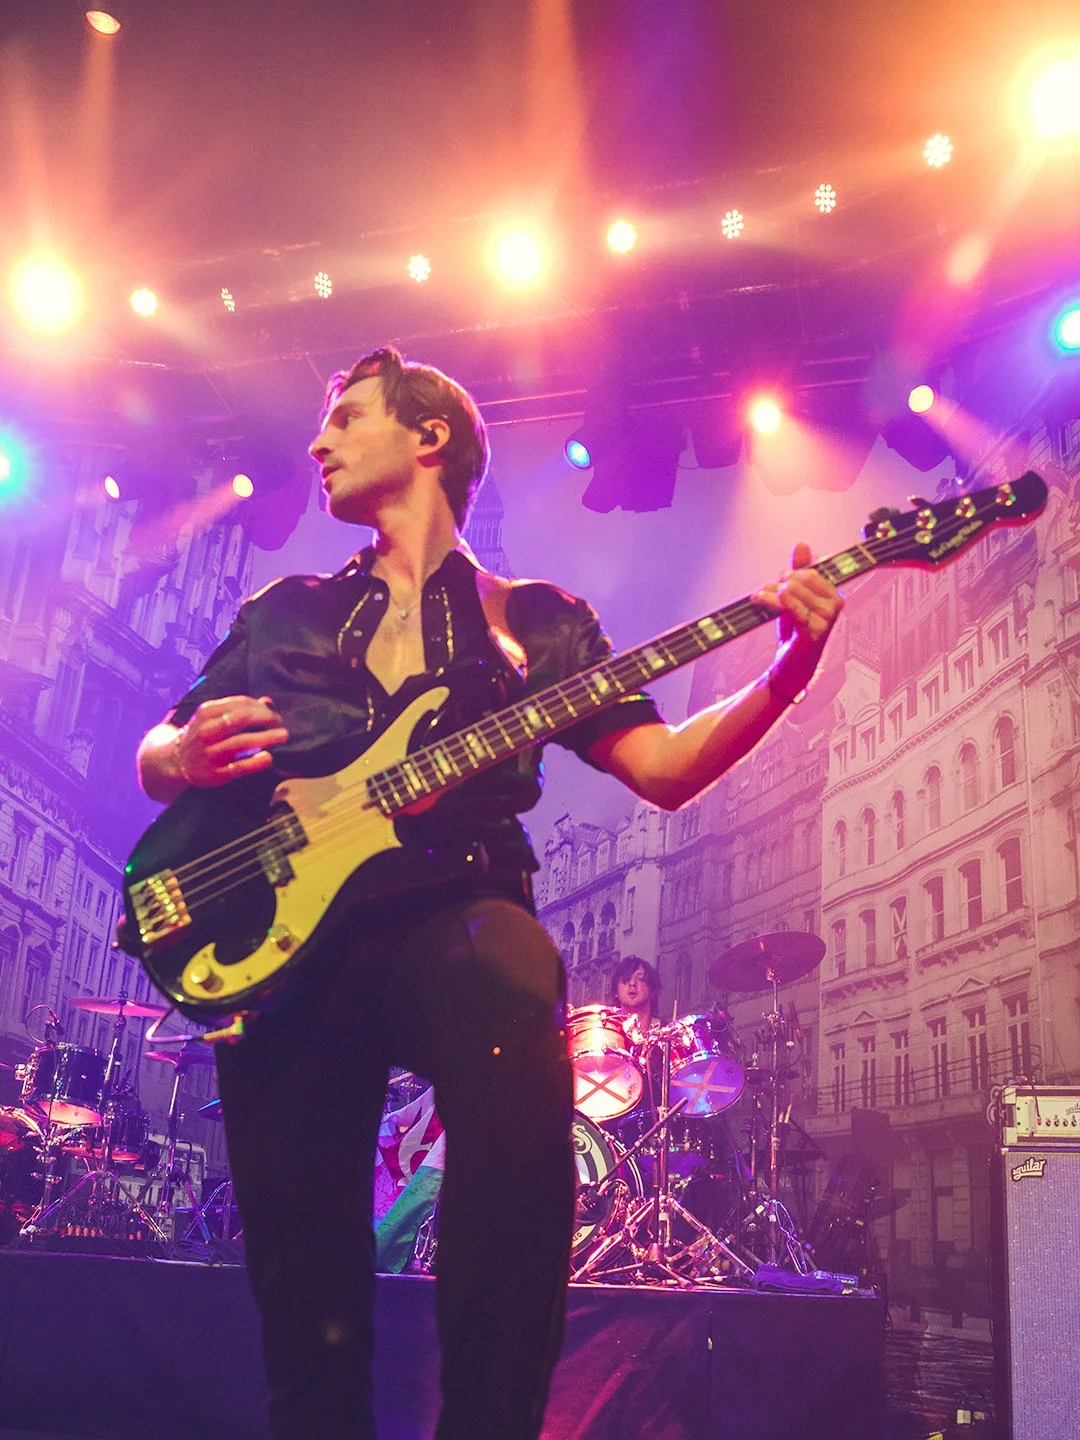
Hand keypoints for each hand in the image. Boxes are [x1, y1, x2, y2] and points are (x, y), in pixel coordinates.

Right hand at [173, 695, 288, 787]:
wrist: (177, 762)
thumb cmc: (203, 734)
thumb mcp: (214, 717)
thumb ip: (239, 709)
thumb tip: (268, 701)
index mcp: (206, 712)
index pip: (239, 703)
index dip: (261, 707)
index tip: (273, 712)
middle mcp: (206, 731)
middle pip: (241, 719)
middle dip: (265, 718)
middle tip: (280, 722)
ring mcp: (209, 752)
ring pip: (242, 742)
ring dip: (267, 737)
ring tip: (283, 735)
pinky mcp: (215, 773)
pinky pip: (238, 767)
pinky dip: (255, 762)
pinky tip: (268, 757)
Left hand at [752, 542, 843, 696]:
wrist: (792, 667)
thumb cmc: (795, 633)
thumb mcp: (796, 598)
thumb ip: (799, 571)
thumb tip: (802, 544)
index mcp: (834, 595)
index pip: (809, 572)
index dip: (789, 575)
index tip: (777, 585)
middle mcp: (835, 605)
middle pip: (800, 579)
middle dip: (778, 583)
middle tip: (765, 594)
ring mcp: (827, 620)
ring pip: (792, 591)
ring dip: (769, 593)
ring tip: (759, 599)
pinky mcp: (813, 632)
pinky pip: (791, 608)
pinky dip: (772, 601)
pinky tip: (760, 600)